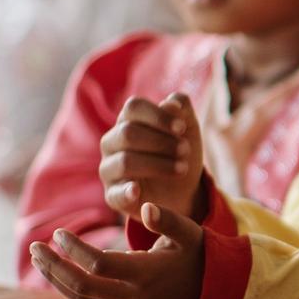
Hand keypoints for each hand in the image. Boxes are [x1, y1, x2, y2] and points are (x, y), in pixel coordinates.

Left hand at [28, 201, 205, 298]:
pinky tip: (55, 270)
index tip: (59, 232)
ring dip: (55, 278)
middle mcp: (133, 296)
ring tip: (37, 257)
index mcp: (146, 274)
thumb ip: (168, 219)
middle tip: (34, 246)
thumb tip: (145, 207)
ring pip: (80, 298)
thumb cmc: (197, 253)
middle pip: (81, 286)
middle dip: (54, 266)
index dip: (75, 249)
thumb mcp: (189, 232)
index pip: (99, 264)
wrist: (209, 289)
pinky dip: (67, 287)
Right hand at [101, 93, 204, 219]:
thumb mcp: (188, 129)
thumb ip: (181, 110)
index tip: (182, 128)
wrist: (184, 189)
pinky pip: (114, 192)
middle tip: (186, 150)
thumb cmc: (180, 152)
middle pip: (128, 133)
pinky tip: (137, 190)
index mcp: (127, 121)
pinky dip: (125, 191)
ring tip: (183, 168)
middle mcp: (112, 142)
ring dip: (158, 164)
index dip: (158, 116)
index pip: (133, 108)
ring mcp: (110, 169)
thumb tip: (172, 103)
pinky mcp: (113, 195)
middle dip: (161, 141)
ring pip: (125, 161)